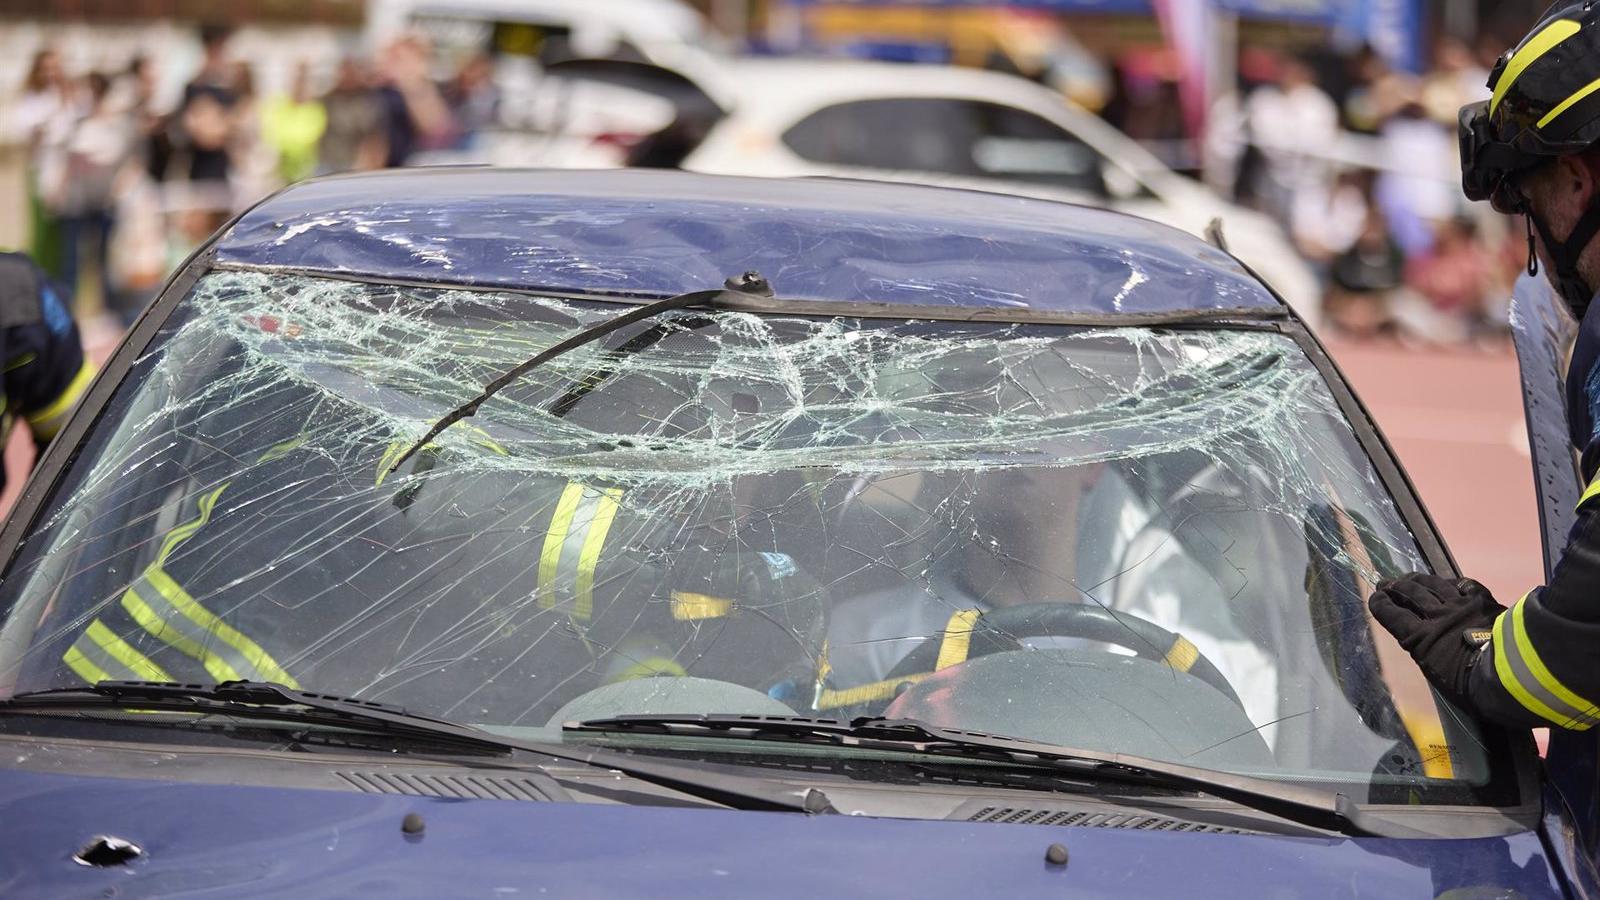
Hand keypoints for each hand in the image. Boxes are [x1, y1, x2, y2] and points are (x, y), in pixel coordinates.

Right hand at [1368, 573, 1504, 702]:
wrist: (1512, 674)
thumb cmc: (1472, 687)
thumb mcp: (1440, 677)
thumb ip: (1429, 655)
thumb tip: (1430, 650)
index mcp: (1421, 638)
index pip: (1393, 614)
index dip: (1380, 604)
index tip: (1375, 598)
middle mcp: (1436, 616)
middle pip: (1410, 593)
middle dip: (1394, 586)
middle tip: (1387, 584)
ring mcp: (1460, 605)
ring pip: (1433, 583)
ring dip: (1418, 579)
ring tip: (1411, 578)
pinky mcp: (1482, 600)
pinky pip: (1463, 584)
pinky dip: (1452, 582)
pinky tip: (1449, 582)